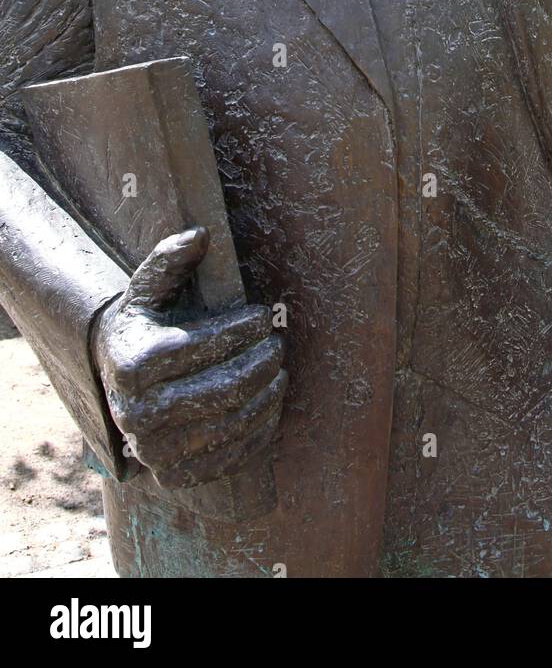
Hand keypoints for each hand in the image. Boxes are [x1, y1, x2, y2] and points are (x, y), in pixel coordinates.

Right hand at [92, 227, 286, 489]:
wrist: (114, 383)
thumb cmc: (143, 327)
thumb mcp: (146, 290)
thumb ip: (169, 259)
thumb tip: (202, 235)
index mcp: (133, 364)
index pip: (203, 346)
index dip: (243, 329)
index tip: (264, 315)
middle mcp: (139, 414)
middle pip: (224, 389)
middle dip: (262, 362)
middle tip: (279, 343)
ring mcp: (156, 450)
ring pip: (232, 423)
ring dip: (268, 394)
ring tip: (280, 369)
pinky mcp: (176, 475)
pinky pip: (232, 456)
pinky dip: (261, 429)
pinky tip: (271, 402)